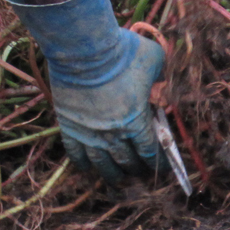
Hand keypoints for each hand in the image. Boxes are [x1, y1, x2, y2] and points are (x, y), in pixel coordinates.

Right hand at [49, 31, 166, 185]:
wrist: (82, 49)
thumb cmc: (122, 53)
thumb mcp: (154, 60)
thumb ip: (160, 75)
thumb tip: (160, 81)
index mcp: (137, 122)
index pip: (150, 152)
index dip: (157, 163)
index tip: (160, 168)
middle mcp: (114, 134)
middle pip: (127, 162)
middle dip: (136, 170)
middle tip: (139, 173)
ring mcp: (89, 133)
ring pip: (102, 164)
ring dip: (111, 174)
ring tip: (116, 180)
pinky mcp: (69, 127)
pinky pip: (76, 154)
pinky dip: (82, 163)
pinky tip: (87, 168)